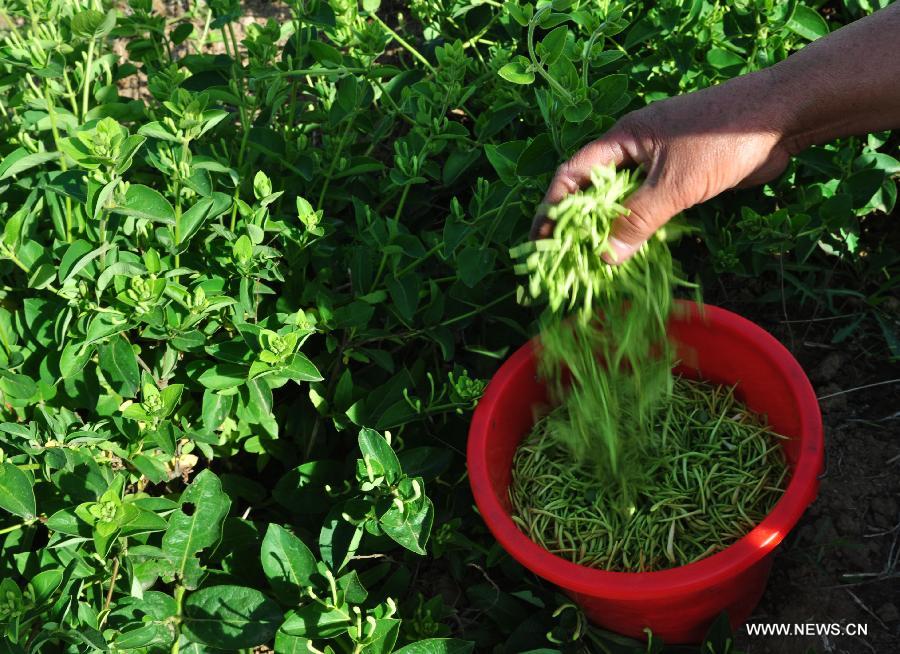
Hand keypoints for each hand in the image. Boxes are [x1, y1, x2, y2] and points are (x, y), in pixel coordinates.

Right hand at [532, 71, 794, 263]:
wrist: (781, 118)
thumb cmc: (722, 140)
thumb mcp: (675, 183)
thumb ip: (639, 219)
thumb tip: (605, 257)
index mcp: (622, 140)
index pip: (573, 174)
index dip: (554, 206)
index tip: (543, 240)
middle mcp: (634, 150)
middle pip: (593, 189)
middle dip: (578, 224)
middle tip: (566, 259)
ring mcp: (657, 163)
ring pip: (622, 199)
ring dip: (610, 229)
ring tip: (594, 264)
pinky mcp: (680, 176)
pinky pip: (649, 205)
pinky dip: (638, 228)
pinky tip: (633, 252)